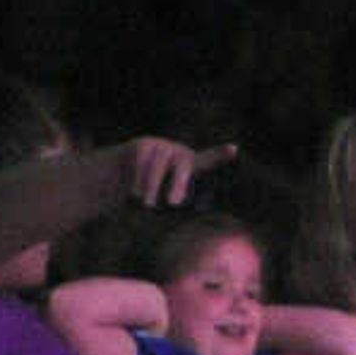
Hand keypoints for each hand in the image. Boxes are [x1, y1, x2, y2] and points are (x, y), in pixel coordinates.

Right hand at [111, 137, 238, 208]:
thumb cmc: (151, 196)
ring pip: (157, 168)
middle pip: (183, 164)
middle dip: (179, 183)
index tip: (234, 149)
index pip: (209, 160)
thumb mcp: (167, 202)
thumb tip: (178, 209)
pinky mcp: (144, 145)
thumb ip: (178, 203)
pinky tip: (132, 191)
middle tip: (173, 203)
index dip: (220, 155)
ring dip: (151, 189)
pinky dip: (135, 181)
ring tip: (146, 204)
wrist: (122, 178)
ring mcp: (163, 146)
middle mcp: (180, 154)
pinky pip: (140, 165)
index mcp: (192, 169)